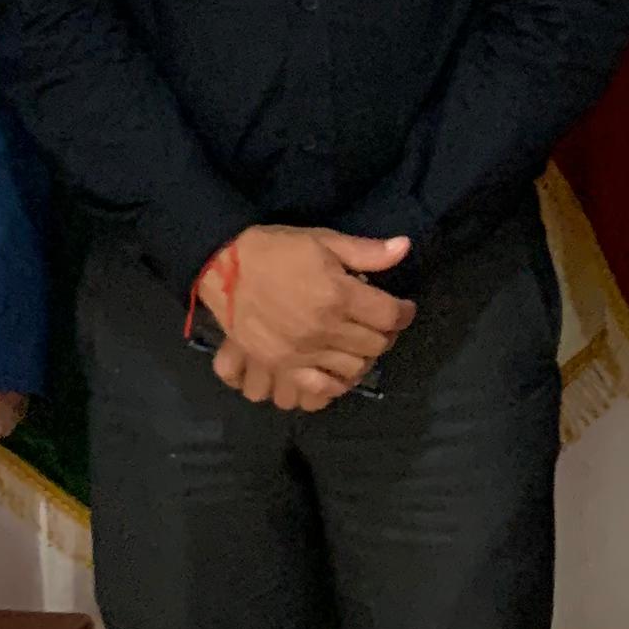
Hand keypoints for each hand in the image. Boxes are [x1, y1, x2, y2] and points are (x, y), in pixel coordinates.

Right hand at [214, 226, 415, 409]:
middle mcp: (325, 329)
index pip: (390, 315)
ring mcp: (303, 352)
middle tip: (381, 324)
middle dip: (386, 333)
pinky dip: (336, 383)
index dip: (404, 312)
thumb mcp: (323, 240)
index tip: (403, 308)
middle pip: (376, 345)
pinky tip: (337, 369)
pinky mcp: (282, 366)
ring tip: (360, 344)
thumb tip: (404, 248)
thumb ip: (366, 252)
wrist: (224, 268)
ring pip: (354, 369)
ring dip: (365, 357)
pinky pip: (320, 388)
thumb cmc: (276, 249)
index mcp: (339, 295)